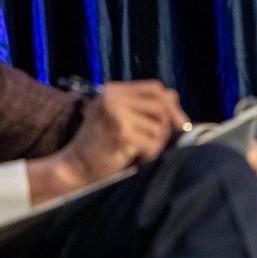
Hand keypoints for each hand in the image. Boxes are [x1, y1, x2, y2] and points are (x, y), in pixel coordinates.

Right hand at [28, 80, 188, 204]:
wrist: (73, 169)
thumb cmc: (100, 146)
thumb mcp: (119, 119)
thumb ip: (144, 110)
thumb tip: (181, 117)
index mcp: (113, 91)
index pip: (156, 88)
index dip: (171, 105)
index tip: (177, 123)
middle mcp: (113, 98)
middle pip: (163, 104)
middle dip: (167, 126)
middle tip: (156, 142)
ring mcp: (117, 114)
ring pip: (160, 126)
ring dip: (156, 144)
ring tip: (137, 151)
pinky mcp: (121, 134)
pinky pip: (154, 144)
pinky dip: (149, 155)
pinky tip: (135, 159)